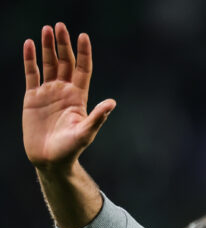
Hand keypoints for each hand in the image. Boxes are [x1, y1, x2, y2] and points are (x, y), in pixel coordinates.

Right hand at [22, 23, 114, 174]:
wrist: (49, 159)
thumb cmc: (71, 149)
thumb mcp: (86, 132)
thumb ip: (97, 117)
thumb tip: (112, 103)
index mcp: (79, 97)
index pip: (83, 69)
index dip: (83, 53)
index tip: (84, 36)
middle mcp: (64, 91)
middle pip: (65, 62)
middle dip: (63, 44)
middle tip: (60, 26)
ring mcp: (48, 92)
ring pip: (49, 64)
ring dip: (47, 47)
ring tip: (46, 29)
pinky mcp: (32, 97)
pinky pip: (31, 74)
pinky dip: (30, 59)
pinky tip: (29, 44)